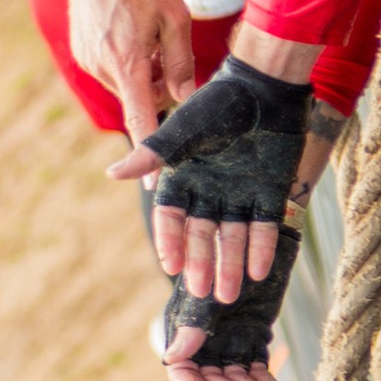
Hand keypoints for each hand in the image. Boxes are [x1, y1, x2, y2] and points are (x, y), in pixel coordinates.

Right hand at [67, 0, 199, 141]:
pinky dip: (127, 62)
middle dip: (160, 88)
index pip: (141, 120)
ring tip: (147, 36)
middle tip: (167, 53)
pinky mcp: (82, 53)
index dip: (151, 152)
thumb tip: (188, 98)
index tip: (152, 186)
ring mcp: (88, 61)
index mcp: (128, 62)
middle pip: (142, 100)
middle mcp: (103, 68)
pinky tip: (129, 30)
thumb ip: (182, 62)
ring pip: (128, 87)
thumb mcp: (175, 17)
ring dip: (144, 73)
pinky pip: (113, 72)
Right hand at [117, 52, 311, 300]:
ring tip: (228, 295)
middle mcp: (209, 191)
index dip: (171, 241)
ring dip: (230, 266)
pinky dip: (261, 249)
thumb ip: (153, 155)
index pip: (172, 218)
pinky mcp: (269, 194)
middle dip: (202, 263)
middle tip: (200, 292)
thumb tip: (112, 175)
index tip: (171, 265)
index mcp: (184, 178)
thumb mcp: (183, 131)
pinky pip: (264, 228)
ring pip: (233, 238)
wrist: (265, 85)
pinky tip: (258, 272)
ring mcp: (240, 195)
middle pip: (202, 236)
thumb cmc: (218, 102)